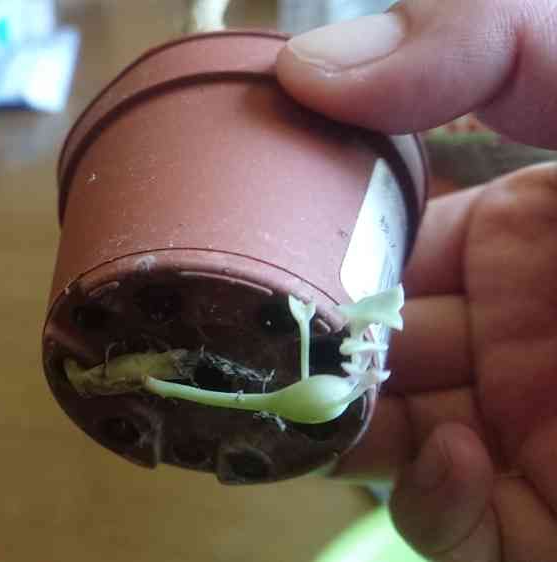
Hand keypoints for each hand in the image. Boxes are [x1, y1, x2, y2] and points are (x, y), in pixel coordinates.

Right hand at [276, 1, 556, 559]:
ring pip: (385, 446)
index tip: (253, 249)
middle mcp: (513, 336)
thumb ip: (476, 42)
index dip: (312, 250)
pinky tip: (462, 459)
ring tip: (319, 412)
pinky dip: (434, 504)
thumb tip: (304, 71)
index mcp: (519, 237)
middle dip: (306, 351)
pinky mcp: (556, 523)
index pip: (376, 249)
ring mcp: (532, 431)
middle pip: (364, 353)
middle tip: (244, 344)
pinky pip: (455, 527)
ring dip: (345, 436)